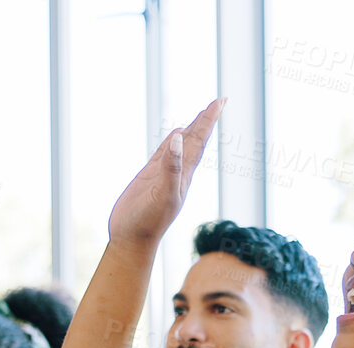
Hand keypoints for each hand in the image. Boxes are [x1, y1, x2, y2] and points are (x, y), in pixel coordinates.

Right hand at [108, 100, 223, 244]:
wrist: (132, 240)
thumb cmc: (148, 221)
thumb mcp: (163, 194)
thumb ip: (171, 167)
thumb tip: (177, 137)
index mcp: (184, 173)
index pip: (199, 140)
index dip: (209, 120)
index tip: (221, 100)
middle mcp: (178, 172)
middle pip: (195, 140)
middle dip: (206, 121)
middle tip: (219, 102)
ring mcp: (163, 174)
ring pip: (181, 146)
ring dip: (192, 130)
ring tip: (202, 116)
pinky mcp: (149, 178)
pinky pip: (164, 153)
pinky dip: (171, 142)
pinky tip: (174, 136)